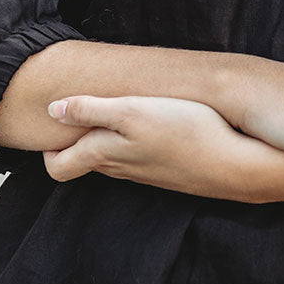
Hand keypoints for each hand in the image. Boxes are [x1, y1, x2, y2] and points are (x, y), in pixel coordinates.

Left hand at [43, 96, 248, 196]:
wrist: (235, 165)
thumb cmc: (185, 131)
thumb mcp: (132, 112)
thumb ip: (90, 110)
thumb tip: (53, 110)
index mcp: (104, 155)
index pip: (58, 167)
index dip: (48, 150)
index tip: (52, 123)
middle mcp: (120, 169)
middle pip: (82, 164)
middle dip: (73, 141)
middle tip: (77, 111)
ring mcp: (145, 173)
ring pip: (111, 161)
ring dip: (104, 141)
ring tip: (111, 112)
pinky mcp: (167, 171)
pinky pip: (136, 160)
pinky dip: (131, 144)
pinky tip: (148, 124)